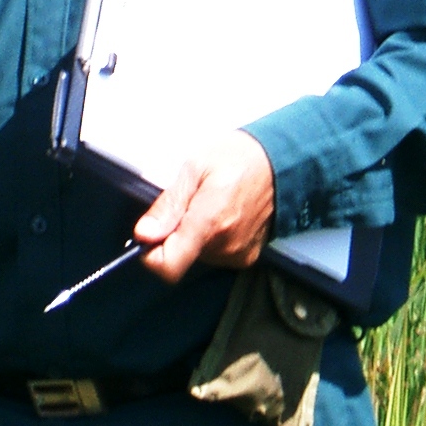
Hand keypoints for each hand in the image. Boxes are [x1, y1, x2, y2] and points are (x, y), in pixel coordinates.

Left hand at [132, 131, 274, 281]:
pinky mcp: (246, 256)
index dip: (150, 255)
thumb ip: (168, 205)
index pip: (169, 267)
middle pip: (180, 257)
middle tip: (189, 204)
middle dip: (175, 234)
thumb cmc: (240, 158)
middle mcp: (226, 245)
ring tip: (208, 205)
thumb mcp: (194, 168)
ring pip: (197, 256)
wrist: (280, 162)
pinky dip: (211, 238)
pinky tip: (222, 215)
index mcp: (210, 222)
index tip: (148, 236)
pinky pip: (215, 255)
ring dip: (193, 235)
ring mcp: (238, 253)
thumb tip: (145, 233)